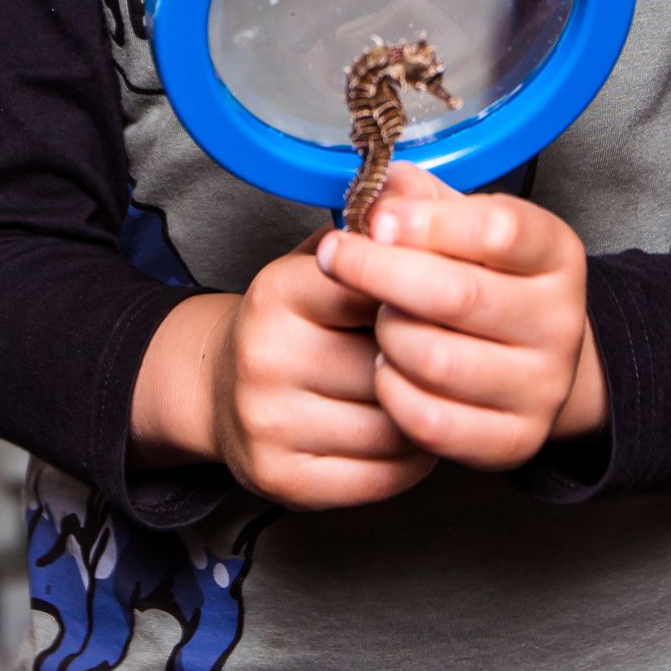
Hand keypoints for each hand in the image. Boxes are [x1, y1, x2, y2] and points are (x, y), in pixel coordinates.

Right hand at [131, 245, 435, 511]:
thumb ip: (375, 229)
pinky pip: (383, 475)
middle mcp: (265, 356)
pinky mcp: (284, 480)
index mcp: (278, 292)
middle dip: (429, 361)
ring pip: (394, 426)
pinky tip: (410, 432)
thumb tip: (421, 191)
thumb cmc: (293, 321)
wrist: (217, 388)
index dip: (421, 297)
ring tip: (434, 394)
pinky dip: (412, 459)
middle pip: (390, 363)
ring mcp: (269, 424)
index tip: (443, 299)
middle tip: (453, 354)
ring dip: (428, 413)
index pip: (374, 287)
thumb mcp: (320, 261)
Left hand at [317, 166, 605, 472]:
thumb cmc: (483, 279)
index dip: (428, 223)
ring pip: (438, 361)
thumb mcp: (463, 226)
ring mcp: (543, 386)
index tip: (377, 221)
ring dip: (388, 335)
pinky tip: (387, 369)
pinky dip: (392, 392)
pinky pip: (432, 421)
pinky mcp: (515, 440)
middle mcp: (561, 321)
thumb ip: (423, 201)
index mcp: (556, 254)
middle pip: (458, 295)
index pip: (500, 230)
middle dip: (379, 273)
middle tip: (337, 260)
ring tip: (376, 320)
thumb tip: (382, 190)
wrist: (530, 358)